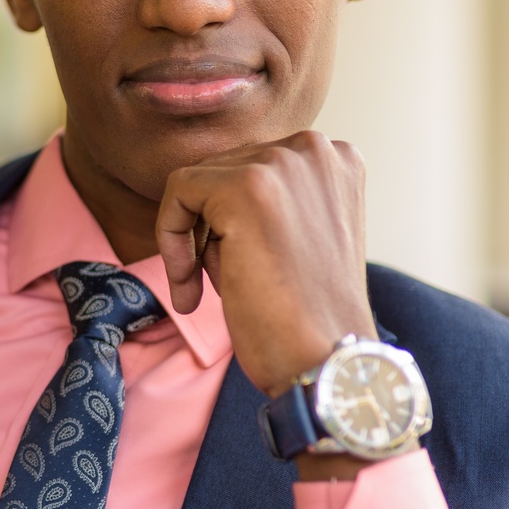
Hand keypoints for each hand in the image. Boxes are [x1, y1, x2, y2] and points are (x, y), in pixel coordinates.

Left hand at [154, 131, 374, 397]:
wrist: (325, 360)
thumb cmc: (306, 311)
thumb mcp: (297, 235)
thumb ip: (266, 200)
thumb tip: (198, 184)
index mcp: (336, 158)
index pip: (252, 166)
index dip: (230, 218)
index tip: (235, 264)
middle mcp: (316, 149)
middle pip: (222, 171)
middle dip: (211, 228)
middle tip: (224, 284)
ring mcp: (284, 163)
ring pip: (197, 183)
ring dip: (195, 240)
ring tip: (216, 288)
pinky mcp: (247, 185)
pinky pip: (178, 192)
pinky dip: (172, 239)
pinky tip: (190, 288)